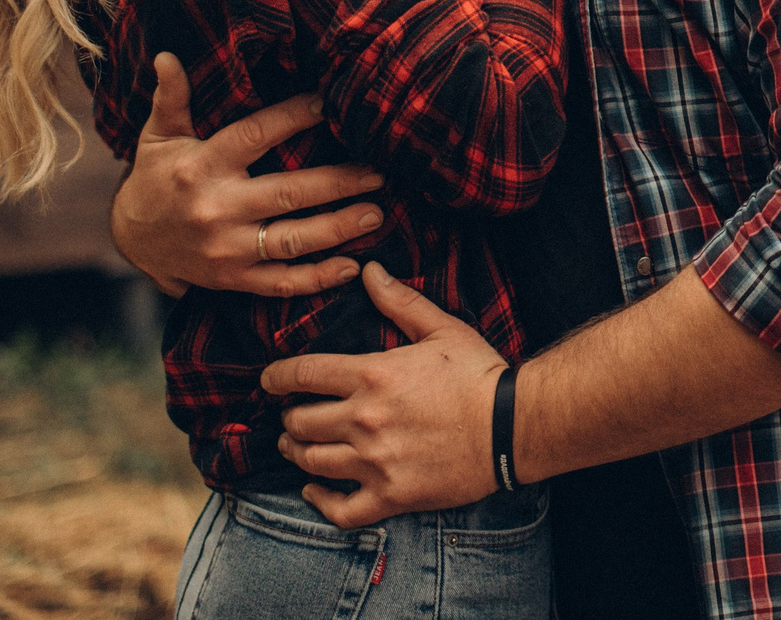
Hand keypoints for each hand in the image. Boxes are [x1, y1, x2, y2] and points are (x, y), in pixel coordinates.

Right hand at [111, 53, 387, 296]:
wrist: (130, 239)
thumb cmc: (156, 177)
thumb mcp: (158, 136)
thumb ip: (171, 98)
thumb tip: (166, 56)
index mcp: (203, 166)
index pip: (255, 136)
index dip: (293, 117)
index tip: (328, 103)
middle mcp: (217, 208)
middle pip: (288, 193)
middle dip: (338, 182)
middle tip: (379, 171)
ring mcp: (227, 249)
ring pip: (292, 240)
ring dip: (338, 229)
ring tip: (376, 213)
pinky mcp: (233, 279)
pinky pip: (281, 283)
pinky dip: (318, 279)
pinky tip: (352, 265)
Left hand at [266, 261, 504, 525]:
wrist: (512, 426)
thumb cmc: (479, 373)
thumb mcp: (442, 329)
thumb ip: (400, 302)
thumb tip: (369, 271)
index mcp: (371, 375)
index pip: (302, 375)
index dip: (276, 377)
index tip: (268, 381)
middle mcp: (364, 419)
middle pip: (299, 422)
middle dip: (289, 418)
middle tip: (291, 417)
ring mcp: (374, 461)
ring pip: (311, 462)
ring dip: (297, 454)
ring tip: (296, 448)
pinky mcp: (391, 495)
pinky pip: (340, 509)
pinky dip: (320, 501)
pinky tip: (314, 490)